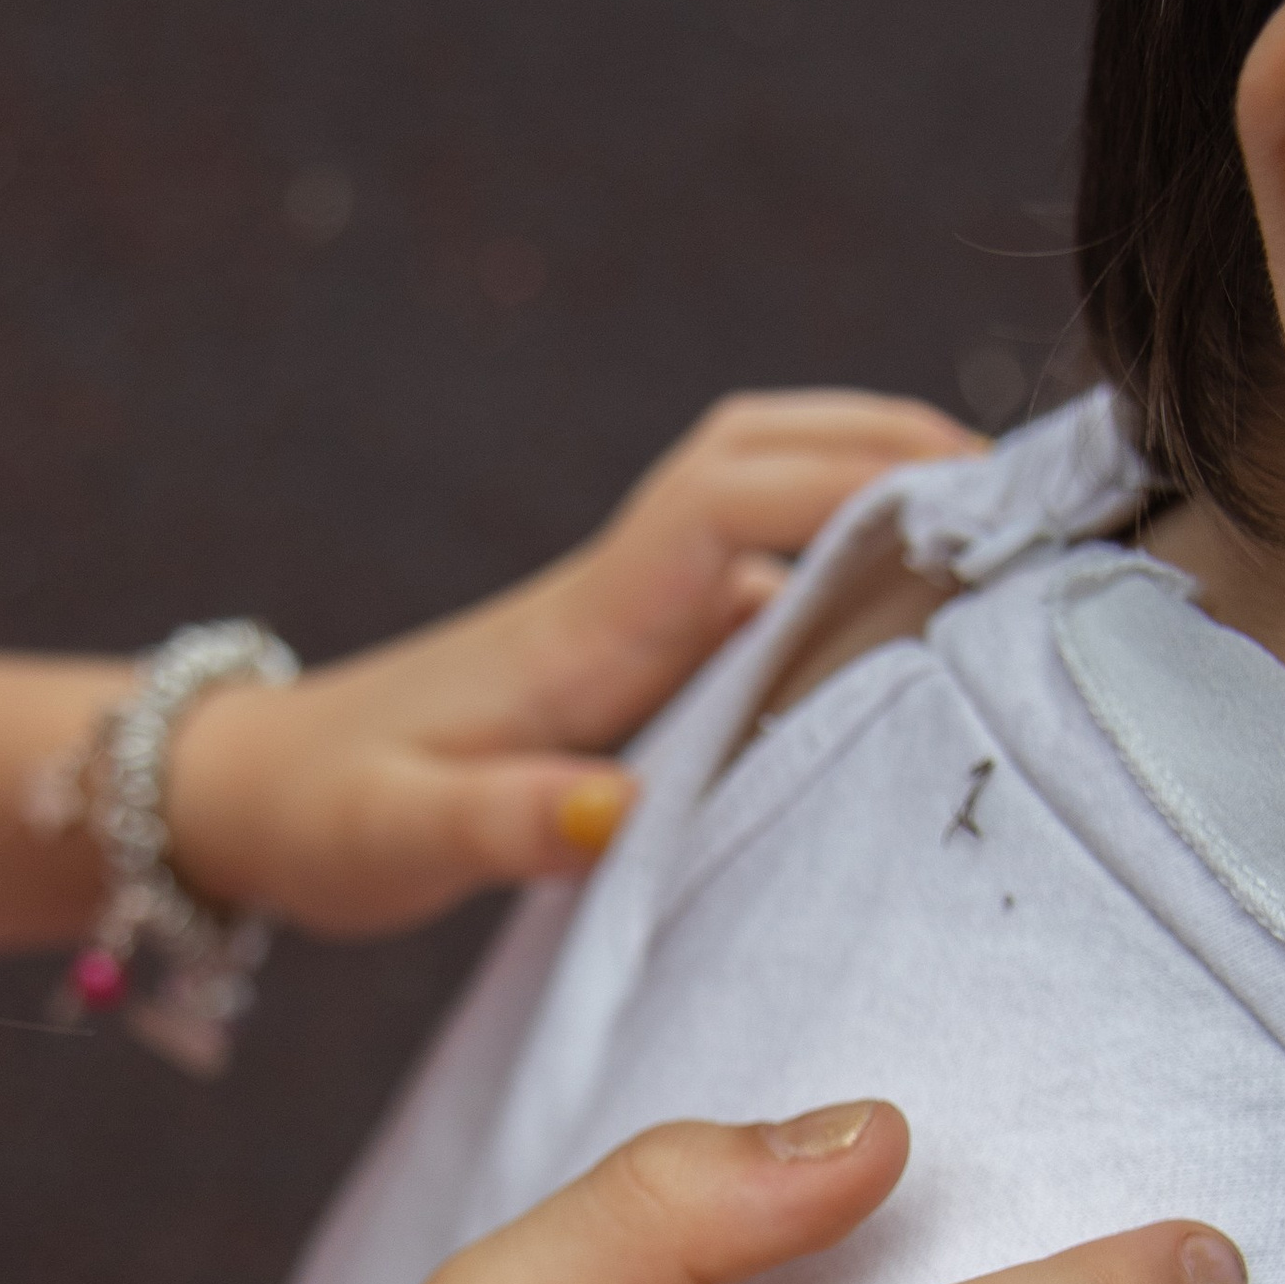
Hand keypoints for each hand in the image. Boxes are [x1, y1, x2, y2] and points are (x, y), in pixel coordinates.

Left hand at [166, 389, 974, 934]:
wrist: (251, 794)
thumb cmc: (325, 815)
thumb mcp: (396, 838)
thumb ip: (502, 822)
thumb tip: (614, 805)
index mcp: (578, 624)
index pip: (723, 499)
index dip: (843, 481)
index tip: (963, 508)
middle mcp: (616, 595)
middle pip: (763, 451)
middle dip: (892, 444)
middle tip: (1033, 486)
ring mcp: (628, 615)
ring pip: (771, 504)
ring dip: (880, 488)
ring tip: (1012, 532)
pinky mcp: (634, 653)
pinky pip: (759, 581)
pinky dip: (844, 572)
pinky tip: (917, 627)